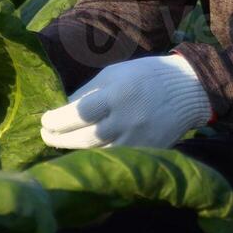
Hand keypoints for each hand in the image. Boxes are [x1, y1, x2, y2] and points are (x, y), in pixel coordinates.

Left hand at [39, 53, 211, 148]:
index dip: (57, 121)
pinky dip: (96, 158)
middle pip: (84, 138)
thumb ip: (88, 92)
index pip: (79, 113)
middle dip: (59, 139)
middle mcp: (126, 119)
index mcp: (117, 94)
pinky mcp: (146, 152)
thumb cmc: (145, 76)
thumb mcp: (115, 73)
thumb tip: (62, 109)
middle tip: (45, 136)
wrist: (188, 90)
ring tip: (59, 144)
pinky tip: (83, 153)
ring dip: (73, 151)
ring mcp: (137, 140)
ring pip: (97, 153)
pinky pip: (114, 159)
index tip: (44, 121)